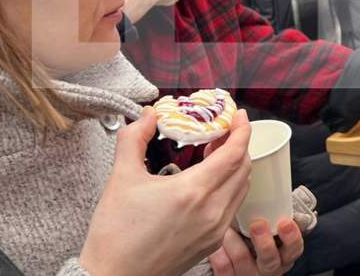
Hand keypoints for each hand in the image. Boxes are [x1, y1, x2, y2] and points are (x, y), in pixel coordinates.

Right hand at [79, 108, 252, 275]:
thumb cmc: (115, 234)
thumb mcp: (122, 178)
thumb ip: (134, 139)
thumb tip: (148, 116)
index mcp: (193, 191)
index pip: (234, 153)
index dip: (242, 130)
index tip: (238, 115)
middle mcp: (212, 212)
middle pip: (243, 168)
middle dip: (238, 145)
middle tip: (222, 132)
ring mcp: (215, 231)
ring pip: (241, 189)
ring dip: (235, 167)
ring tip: (214, 154)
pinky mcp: (211, 244)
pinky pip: (232, 208)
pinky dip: (229, 188)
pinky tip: (208, 183)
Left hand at [207, 220, 302, 275]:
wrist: (239, 264)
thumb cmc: (256, 239)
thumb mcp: (270, 229)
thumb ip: (273, 215)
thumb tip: (264, 182)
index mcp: (284, 254)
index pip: (294, 248)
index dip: (291, 237)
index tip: (284, 223)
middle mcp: (270, 268)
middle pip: (270, 259)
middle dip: (263, 242)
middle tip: (257, 224)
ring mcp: (250, 275)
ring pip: (242, 259)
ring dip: (233, 239)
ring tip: (228, 226)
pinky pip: (223, 266)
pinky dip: (219, 250)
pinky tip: (217, 241)